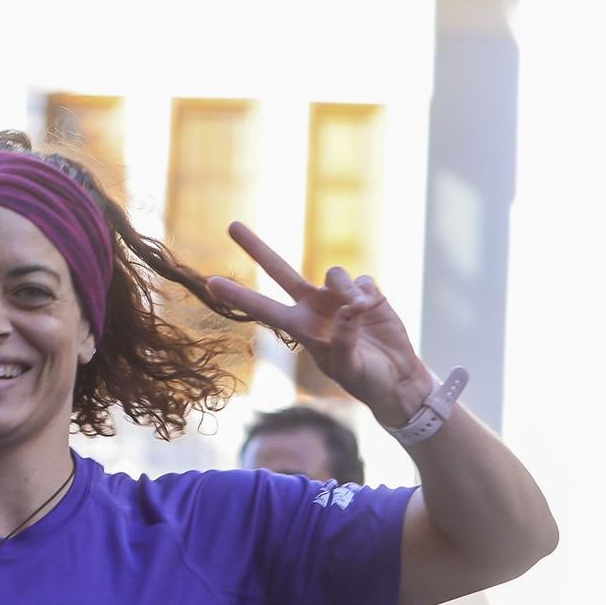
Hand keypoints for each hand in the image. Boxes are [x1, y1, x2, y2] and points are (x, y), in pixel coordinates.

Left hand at [209, 224, 436, 427]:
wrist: (395, 377)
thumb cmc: (364, 379)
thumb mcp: (348, 367)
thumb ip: (343, 340)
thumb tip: (349, 308)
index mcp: (300, 328)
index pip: (263, 308)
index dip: (238, 296)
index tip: (210, 282)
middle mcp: (313, 307)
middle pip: (280, 271)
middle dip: (258, 249)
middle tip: (231, 225)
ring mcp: (337, 296)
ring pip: (334, 274)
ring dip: (345, 289)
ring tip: (358, 309)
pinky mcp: (365, 291)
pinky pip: (361, 280)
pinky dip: (366, 293)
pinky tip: (371, 309)